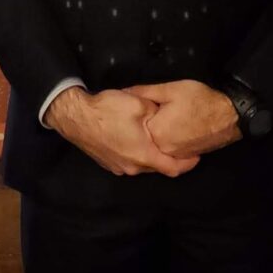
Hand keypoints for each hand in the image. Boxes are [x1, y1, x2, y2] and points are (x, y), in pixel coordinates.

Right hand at [44, 86, 199, 177]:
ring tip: (157, 138)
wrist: (75, 117)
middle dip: (170, 156)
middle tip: (178, 142)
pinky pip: (130, 161)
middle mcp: (132, 168)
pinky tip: (136, 138)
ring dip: (152, 154)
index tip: (197, 154)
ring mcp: (119, 168)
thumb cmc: (107, 110)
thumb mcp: (138, 104)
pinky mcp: (109, 163)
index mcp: (143, 155)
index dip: (188, 163)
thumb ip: (157, 112)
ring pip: (143, 164)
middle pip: (158, 167)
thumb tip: (165, 116)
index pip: (174, 168)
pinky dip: (138, 153)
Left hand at [124, 80, 240, 157]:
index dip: (136, 113)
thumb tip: (124, 92)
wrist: (229, 115)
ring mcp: (176, 156)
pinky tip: (170, 128)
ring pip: (156, 146)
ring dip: (154, 134)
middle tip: (152, 111)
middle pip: (145, 137)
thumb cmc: (199, 99)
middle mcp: (164, 150)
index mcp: (157, 133)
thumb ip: (145, 92)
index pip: (135, 125)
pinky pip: (169, 151)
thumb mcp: (170, 89)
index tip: (138, 105)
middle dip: (144, 125)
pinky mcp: (186, 157)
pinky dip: (166, 141)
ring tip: (162, 118)